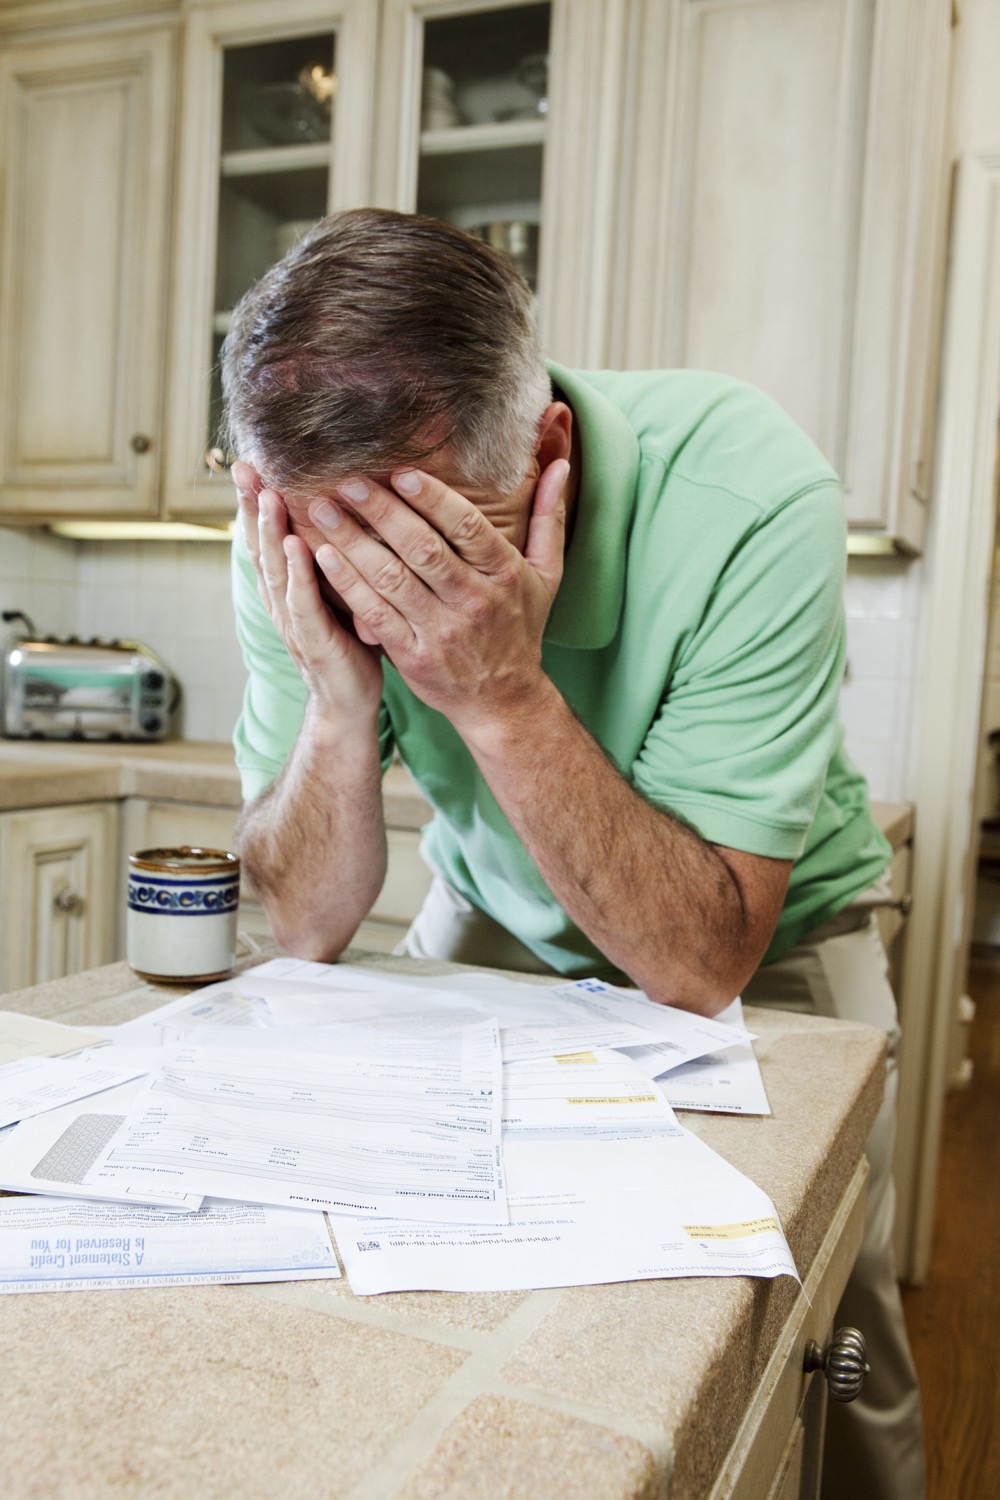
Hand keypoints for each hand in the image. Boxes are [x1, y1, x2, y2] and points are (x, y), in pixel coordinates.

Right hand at [232, 462, 383, 722]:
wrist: (348, 704)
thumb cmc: (349, 644)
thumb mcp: (339, 593)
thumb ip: (333, 559)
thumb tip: (347, 512)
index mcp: (286, 588)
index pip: (265, 538)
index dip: (253, 503)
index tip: (248, 464)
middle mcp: (281, 601)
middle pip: (259, 546)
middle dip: (250, 506)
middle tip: (243, 466)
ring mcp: (293, 622)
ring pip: (275, 570)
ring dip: (270, 531)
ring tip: (267, 494)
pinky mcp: (313, 641)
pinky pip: (303, 603)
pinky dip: (297, 573)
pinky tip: (296, 545)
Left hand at [305, 458, 569, 736]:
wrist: (503, 700)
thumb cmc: (521, 627)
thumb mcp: (547, 575)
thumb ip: (548, 519)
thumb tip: (559, 466)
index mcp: (503, 574)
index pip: (468, 528)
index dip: (434, 499)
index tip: (402, 472)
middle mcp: (472, 600)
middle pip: (423, 549)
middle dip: (382, 512)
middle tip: (349, 481)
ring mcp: (440, 630)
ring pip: (391, 578)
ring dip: (353, 541)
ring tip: (323, 509)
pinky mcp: (412, 654)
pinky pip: (375, 613)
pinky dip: (348, 584)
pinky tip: (324, 556)